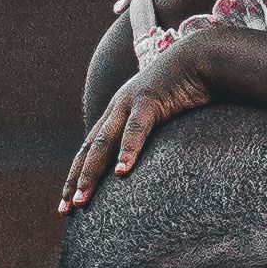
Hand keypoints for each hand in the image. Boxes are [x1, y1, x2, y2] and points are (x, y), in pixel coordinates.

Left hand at [61, 39, 209, 209]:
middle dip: (76, 181)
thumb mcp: (162, 117)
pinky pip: (136, 129)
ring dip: (91, 172)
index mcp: (117, 115)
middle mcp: (116, 109)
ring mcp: (129, 103)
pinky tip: (122, 171)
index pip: (89, 150)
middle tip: (67, 209)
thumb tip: (149, 165)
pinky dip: (128, 150)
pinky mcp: (149, 100)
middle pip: (88, 150)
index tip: (69, 204)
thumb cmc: (185, 89)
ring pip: (103, 143)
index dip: (78, 176)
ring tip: (83, 197)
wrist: (199, 57)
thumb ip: (150, 138)